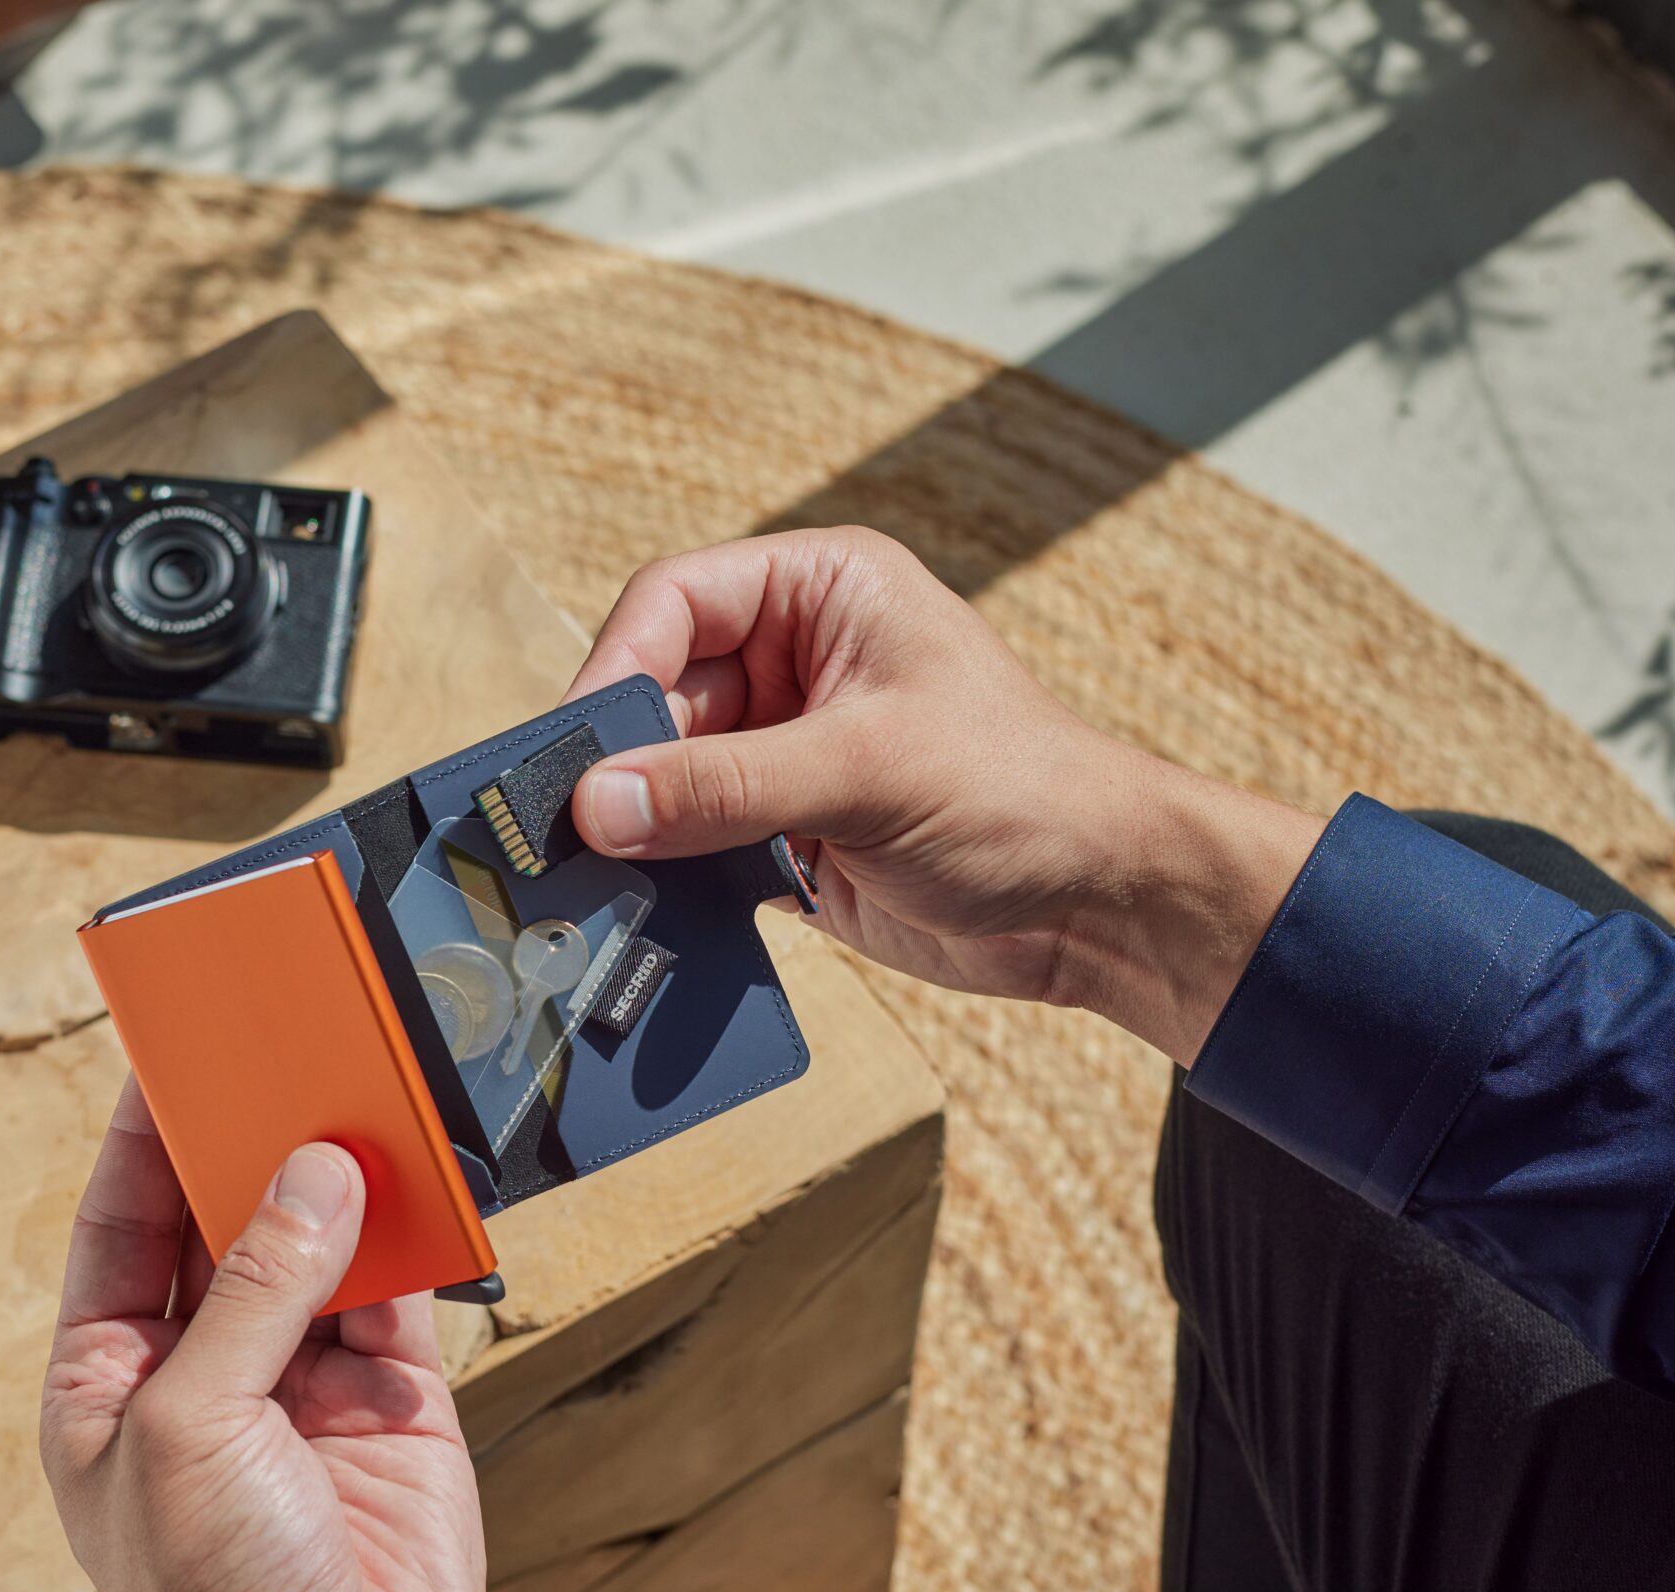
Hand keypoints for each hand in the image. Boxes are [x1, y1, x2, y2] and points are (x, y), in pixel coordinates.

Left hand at [40, 1079, 485, 1591]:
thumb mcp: (190, 1430)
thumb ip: (251, 1294)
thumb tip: (309, 1178)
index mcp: (112, 1380)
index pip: (120, 1225)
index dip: (142, 1138)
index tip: (169, 1052)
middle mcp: (204, 1371)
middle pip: (222, 1219)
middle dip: (245, 1142)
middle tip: (273, 1051)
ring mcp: (300, 1382)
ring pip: (316, 1242)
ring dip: (333, 1176)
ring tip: (346, 1090)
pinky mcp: (393, 1399)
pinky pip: (399, 1289)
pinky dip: (409, 1230)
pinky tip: (409, 1175)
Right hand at [563, 527, 1322, 1063]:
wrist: (1104, 907)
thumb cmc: (1023, 794)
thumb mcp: (868, 772)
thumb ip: (726, 786)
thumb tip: (598, 804)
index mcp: (821, 592)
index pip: (674, 603)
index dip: (615, 668)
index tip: (576, 750)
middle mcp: (793, 661)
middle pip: (655, 697)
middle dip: (616, 765)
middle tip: (570, 832)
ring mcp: (785, 752)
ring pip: (664, 780)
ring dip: (636, 831)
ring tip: (598, 882)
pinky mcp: (784, 836)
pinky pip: (694, 848)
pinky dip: (668, 881)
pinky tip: (647, 915)